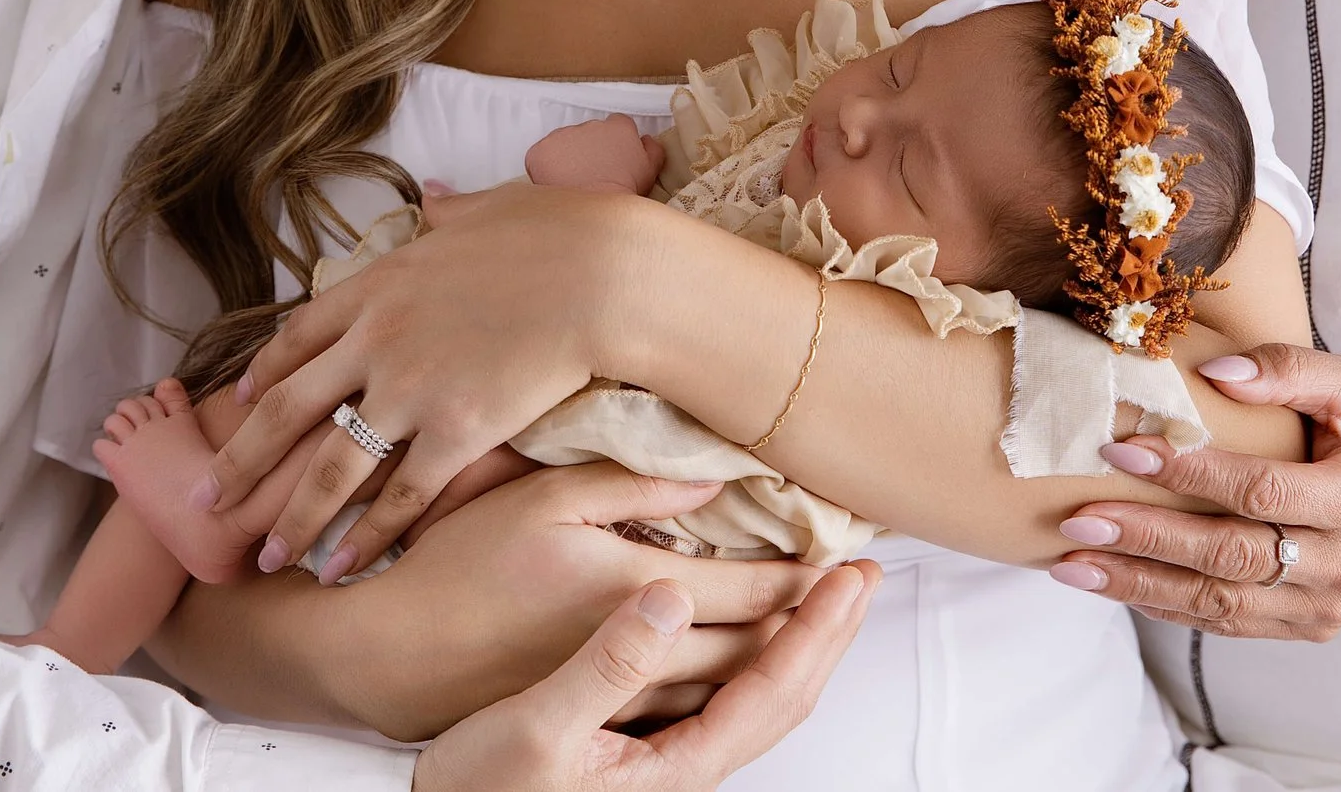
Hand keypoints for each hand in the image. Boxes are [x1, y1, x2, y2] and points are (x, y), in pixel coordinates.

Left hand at [200, 181, 662, 577]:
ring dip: (292, 518)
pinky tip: (339, 568)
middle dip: (242, 461)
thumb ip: (451, 211)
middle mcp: (376, 341)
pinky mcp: (456, 433)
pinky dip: (365, 537)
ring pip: (330, 467)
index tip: (238, 404)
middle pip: (288, 411)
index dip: (263, 374)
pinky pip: (400, 496)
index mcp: (379, 284)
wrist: (602, 276)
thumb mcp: (489, 207)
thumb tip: (437, 195)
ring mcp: (411, 391)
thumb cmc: (560, 233)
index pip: (299, 337)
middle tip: (207, 499)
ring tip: (265, 557)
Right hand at [416, 561, 879, 791]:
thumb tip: (673, 595)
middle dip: (829, 631)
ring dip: (802, 639)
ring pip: (761, 695)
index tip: (849, 575)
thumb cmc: (479, 783)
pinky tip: (752, 626)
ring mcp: (670, 758)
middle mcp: (685, 764)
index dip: (818, 630)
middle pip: (785, 695)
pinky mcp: (647, 746)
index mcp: (676, 761)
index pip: (774, 687)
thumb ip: (610, 662)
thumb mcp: (538, 724)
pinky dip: (759, 651)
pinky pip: (728, 694)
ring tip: (823, 589)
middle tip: (861, 570)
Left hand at [528, 116, 667, 195]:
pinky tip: (555, 184)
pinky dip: (545, 167)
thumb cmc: (625, 193)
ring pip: (564, 143)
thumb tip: (645, 139)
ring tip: (572, 182)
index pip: (617, 125)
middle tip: (592, 174)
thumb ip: (652, 148)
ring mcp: (562, 136)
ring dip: (567, 158)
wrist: (594, 211)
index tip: (611, 160)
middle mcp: (590, 125)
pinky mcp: (540, 151)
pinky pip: (541, 156)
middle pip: (588, 133)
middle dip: (588, 150)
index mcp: (618, 127)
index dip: (614, 143)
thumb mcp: (650, 170)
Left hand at [1048, 344, 1340, 639]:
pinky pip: (1226, 624)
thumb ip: (1287, 369)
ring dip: (1138, 585)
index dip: (1186, 474)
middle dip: (1145, 540)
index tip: (1119, 451)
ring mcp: (1325, 606)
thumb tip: (1212, 373)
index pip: (1258, 491)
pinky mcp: (1307, 627)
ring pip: (1219, 605)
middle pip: (1229, 557)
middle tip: (1076, 521)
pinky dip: (1164, 606)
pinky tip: (1114, 585)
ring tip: (1072, 565)